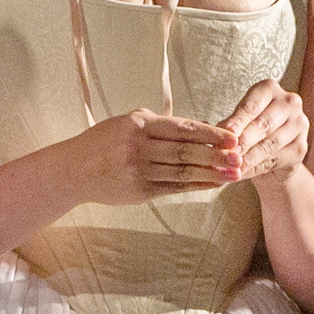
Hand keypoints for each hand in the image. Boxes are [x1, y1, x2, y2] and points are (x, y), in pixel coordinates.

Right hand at [71, 109, 233, 205]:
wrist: (74, 170)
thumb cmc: (106, 141)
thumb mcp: (128, 122)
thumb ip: (162, 123)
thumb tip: (203, 125)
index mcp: (138, 125)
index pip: (181, 128)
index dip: (209, 133)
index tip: (231, 136)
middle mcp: (138, 148)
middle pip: (185, 151)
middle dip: (215, 155)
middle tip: (239, 156)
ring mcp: (138, 171)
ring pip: (182, 172)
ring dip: (211, 173)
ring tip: (234, 173)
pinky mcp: (139, 191)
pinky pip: (174, 188)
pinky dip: (196, 186)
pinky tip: (213, 183)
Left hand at [219, 77, 311, 183]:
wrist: (271, 151)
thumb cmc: (249, 129)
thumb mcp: (237, 123)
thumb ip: (229, 128)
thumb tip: (217, 138)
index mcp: (270, 89)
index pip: (252, 106)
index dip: (237, 121)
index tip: (224, 134)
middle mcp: (289, 103)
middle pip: (263, 124)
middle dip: (243, 141)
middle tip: (226, 155)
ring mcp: (299, 124)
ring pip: (270, 144)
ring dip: (248, 158)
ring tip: (232, 168)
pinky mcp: (301, 148)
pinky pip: (276, 160)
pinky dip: (256, 168)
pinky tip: (242, 173)